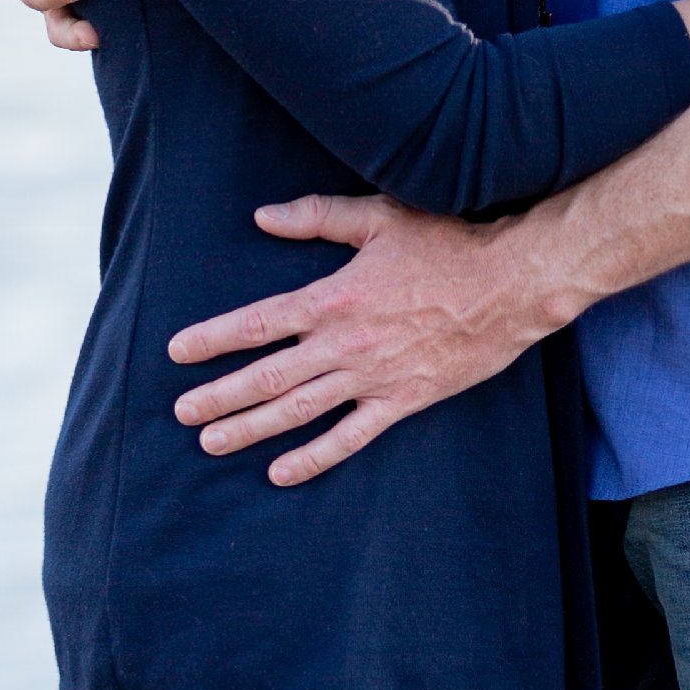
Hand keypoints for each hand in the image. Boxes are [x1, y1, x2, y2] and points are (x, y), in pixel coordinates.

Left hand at [168, 196, 537, 485]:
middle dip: (219, 396)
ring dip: (251, 429)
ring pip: (299, 411)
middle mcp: (344, 343)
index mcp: (333, 297)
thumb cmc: (448, 241)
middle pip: (266, 376)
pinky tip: (282, 473)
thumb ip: (318, 216)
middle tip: (182, 413)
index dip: (213, 339)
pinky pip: (351, 437)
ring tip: (212, 444)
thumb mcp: (379, 217)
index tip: (178, 352)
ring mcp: (373, 377)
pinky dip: (315, 458)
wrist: (511, 283)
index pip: (257, 323)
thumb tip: (264, 216)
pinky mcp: (403, 401)